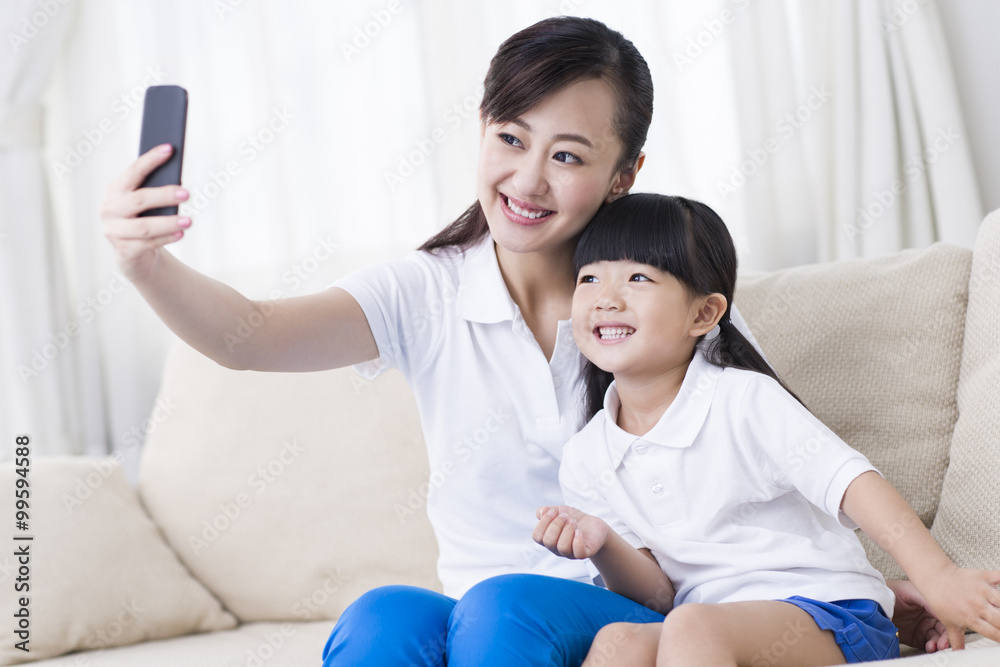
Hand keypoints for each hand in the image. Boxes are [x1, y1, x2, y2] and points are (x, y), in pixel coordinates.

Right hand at [100, 144, 190, 280]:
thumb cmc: (144, 220)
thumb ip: (155, 190)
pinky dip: (167, 238)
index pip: (133, 172)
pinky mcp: (124, 251)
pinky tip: (181, 234)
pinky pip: (148, 244)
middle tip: (187, 194)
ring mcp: (114, 231)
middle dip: (164, 196)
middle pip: (139, 200)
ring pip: (144, 226)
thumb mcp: (147, 204)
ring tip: (189, 221)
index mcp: (115, 190)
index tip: (169, 149)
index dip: (151, 160)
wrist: (134, 254)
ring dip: (168, 222)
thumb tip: (178, 179)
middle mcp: (110, 209)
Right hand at [532, 505, 609, 559]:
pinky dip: (577, 541)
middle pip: (549, 542)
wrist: (592, 525)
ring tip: (573, 521)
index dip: (543, 522)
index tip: (553, 511)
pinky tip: (579, 531)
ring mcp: (570, 553)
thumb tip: (541, 512)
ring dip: (567, 531)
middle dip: (556, 525)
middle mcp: (556, 548)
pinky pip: (578, 553)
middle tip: (565, 516)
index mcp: (548, 539)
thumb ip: (547, 510)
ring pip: (562, 547)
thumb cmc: (573, 519)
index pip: (537, 536)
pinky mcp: (583, 553)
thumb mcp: (559, 510)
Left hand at [887, 579, 948, 651]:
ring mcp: (922, 627)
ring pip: (937, 638)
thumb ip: (927, 599)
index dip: (950, 624)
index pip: (945, 615)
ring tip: (933, 646)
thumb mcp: (911, 591)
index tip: (950, 632)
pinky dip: (930, 647)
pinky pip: (927, 644)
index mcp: (930, 603)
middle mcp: (928, 615)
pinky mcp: (914, 637)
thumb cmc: (891, 591)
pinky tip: (929, 647)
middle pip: (944, 629)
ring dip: (938, 643)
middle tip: (942, 644)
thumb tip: (942, 610)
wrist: (871, 601)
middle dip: (946, 637)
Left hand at [919, 566, 999, 649]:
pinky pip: (999, 577)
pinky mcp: (983, 576)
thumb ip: (957, 640)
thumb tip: (958, 653)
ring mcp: (981, 590)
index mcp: (970, 618)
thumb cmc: (941, 600)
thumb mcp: (948, 623)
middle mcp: (977, 605)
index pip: (994, 634)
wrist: (934, 578)